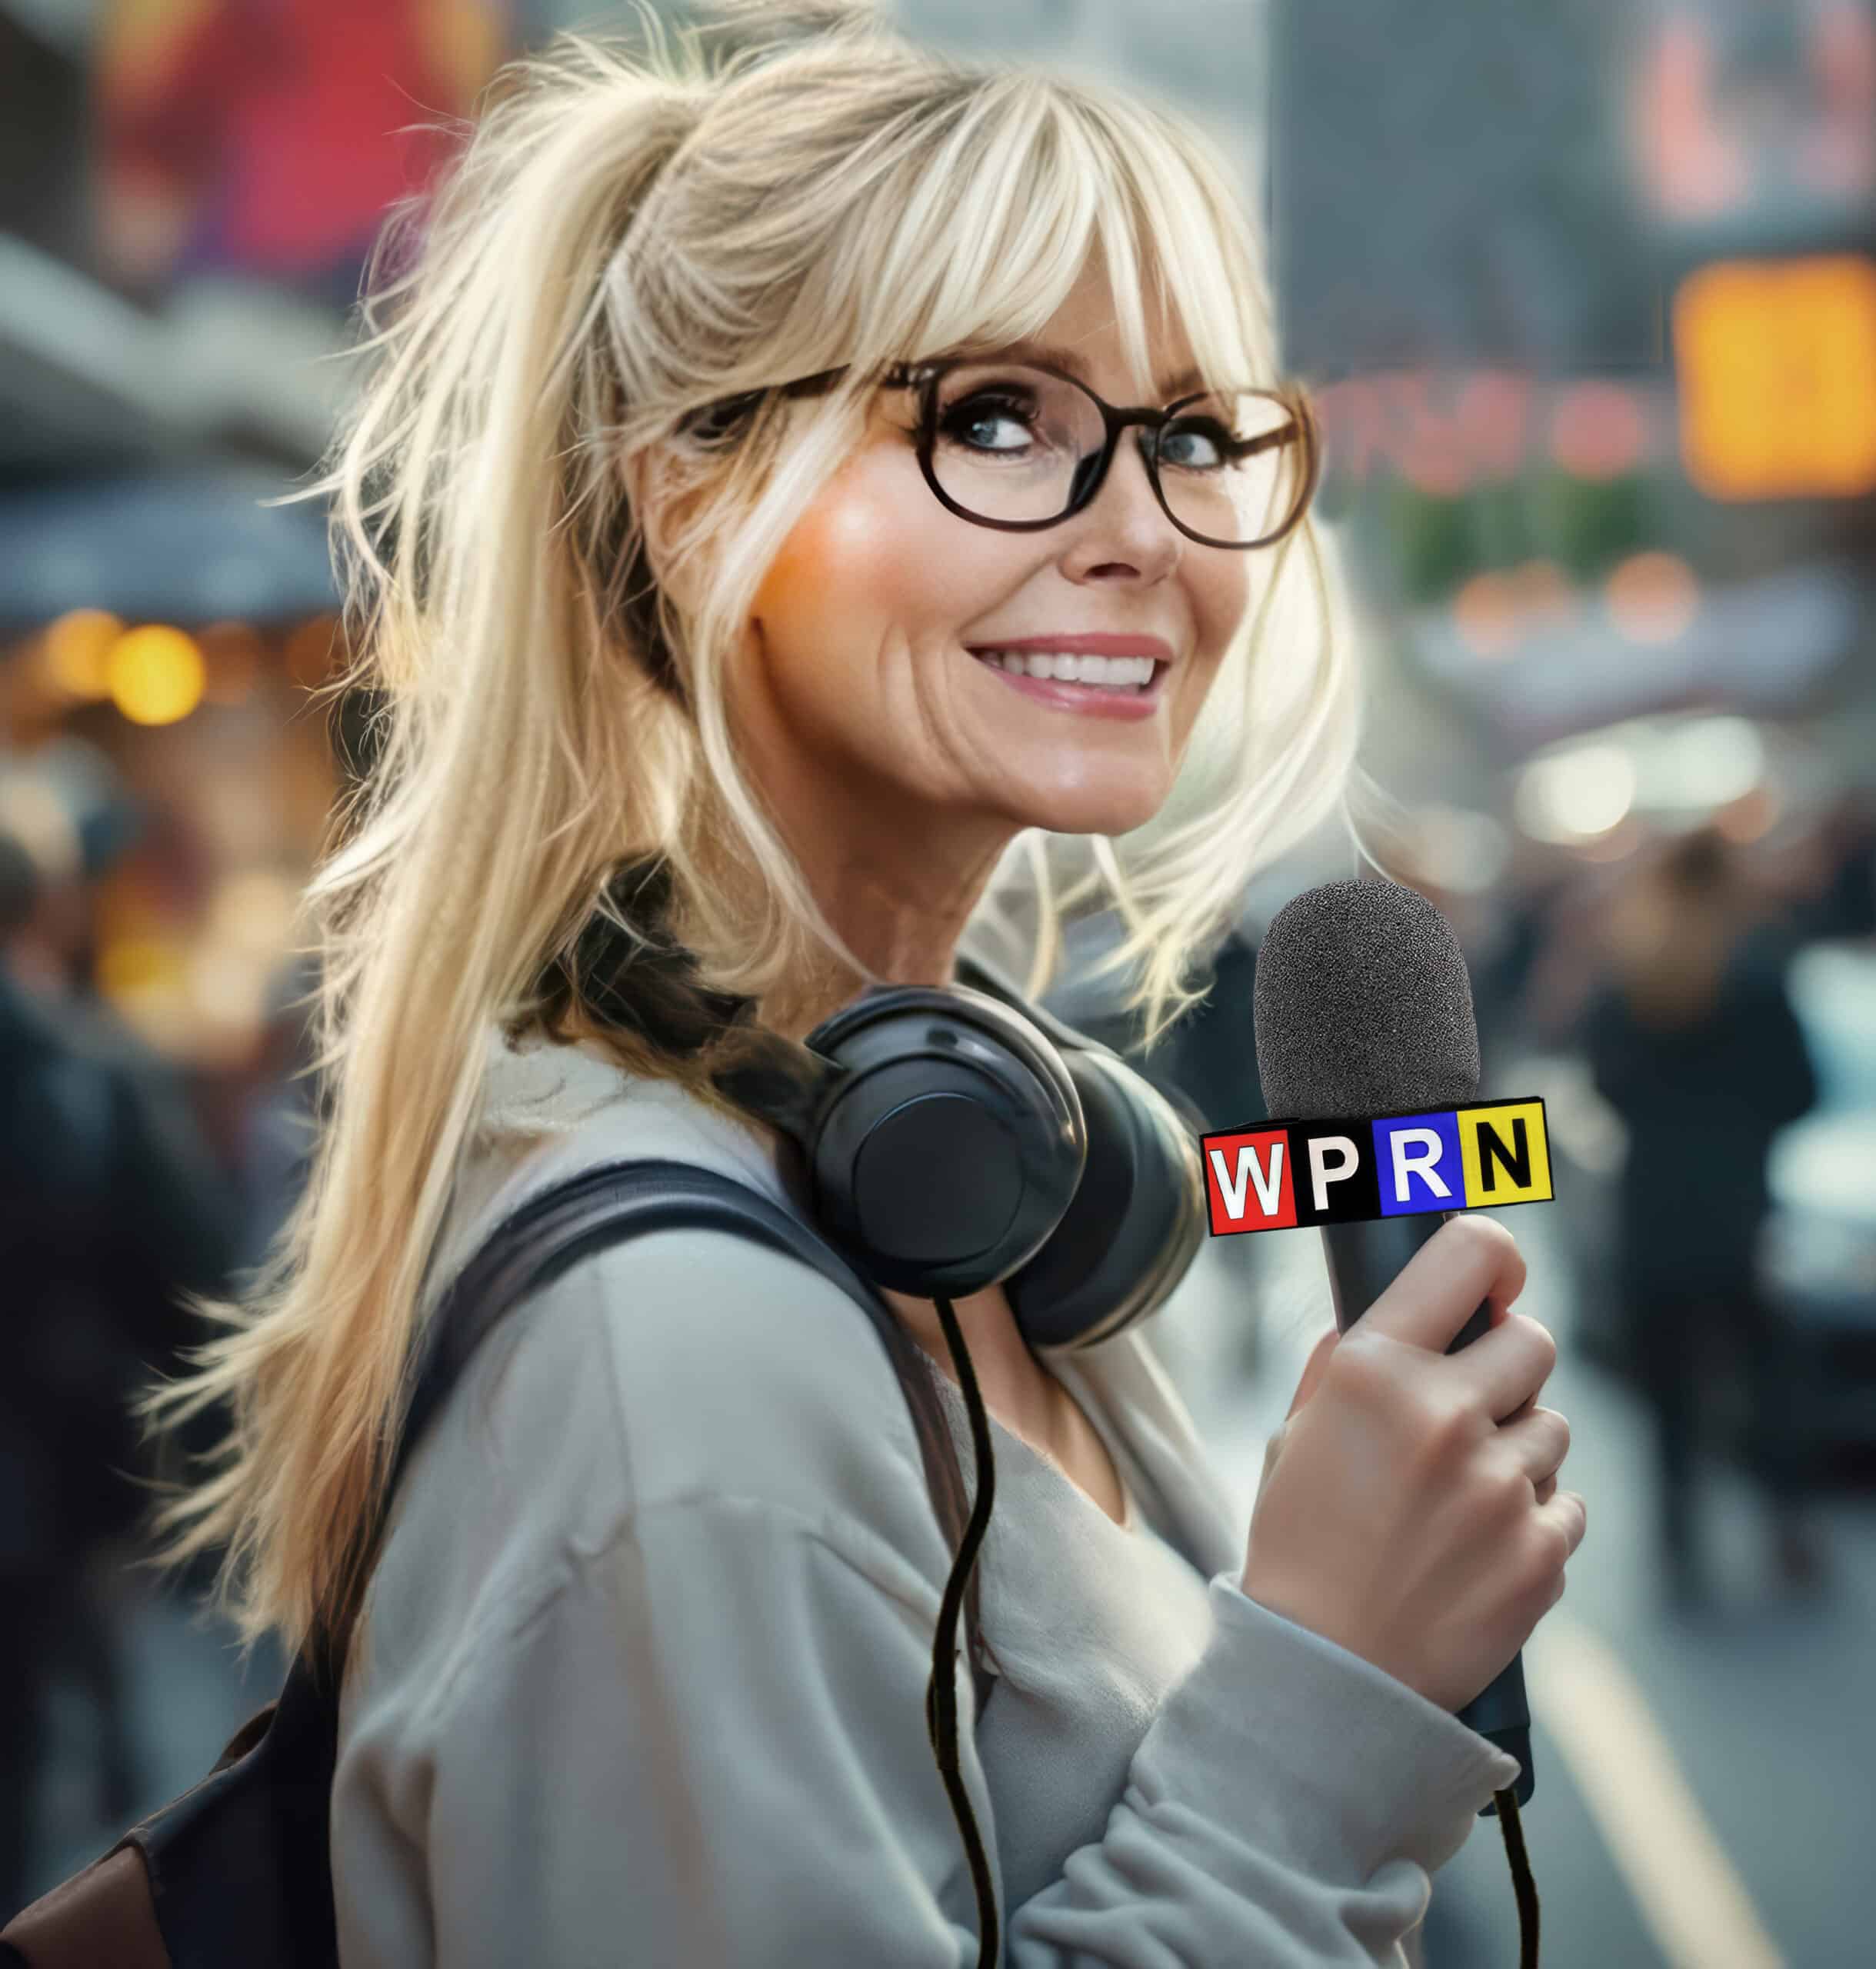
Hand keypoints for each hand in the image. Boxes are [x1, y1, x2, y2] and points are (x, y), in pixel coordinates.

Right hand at [1240, 1216, 1584, 1714]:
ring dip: (1516, 1452)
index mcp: (1376, 1371)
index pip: (1469, 1255)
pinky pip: (1566, 1506)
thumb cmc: (1301, 1549)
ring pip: (1553, 1429)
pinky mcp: (1542, 1553)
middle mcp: (1446, 1415)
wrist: (1326, 1676)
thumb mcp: (1296, 1437)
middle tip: (1469, 1409)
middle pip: (1533, 1342)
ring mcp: (1502, 1487)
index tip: (1497, 1280)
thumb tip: (1387, 1311)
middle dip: (1506, 1368)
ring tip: (1458, 1501)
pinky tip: (1478, 1548)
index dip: (1494, 1257)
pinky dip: (1533, 1521)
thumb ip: (1343, 1364)